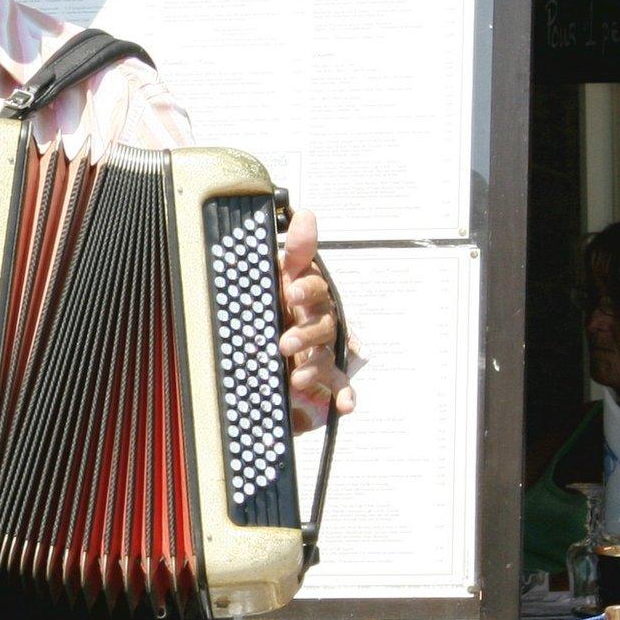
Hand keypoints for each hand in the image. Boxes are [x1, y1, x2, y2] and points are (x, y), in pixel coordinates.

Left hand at [276, 208, 356, 433]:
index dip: (304, 289)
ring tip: (296, 377)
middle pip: (322, 326)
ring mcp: (325, 348)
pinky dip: (346, 396)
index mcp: (310, 294)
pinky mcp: (326, 375)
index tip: (290, 291)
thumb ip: (298, 248)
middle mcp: (321, 320)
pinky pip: (341, 385)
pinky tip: (345, 406)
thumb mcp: (283, 272)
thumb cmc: (282, 300)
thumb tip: (307, 213)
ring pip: (326, 356)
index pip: (314, 288)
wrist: (273, 332)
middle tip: (283, 343)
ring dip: (314, 367)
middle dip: (304, 334)